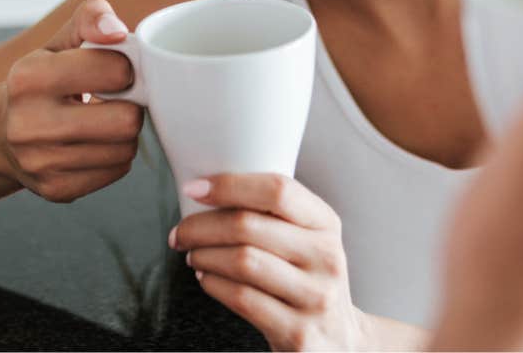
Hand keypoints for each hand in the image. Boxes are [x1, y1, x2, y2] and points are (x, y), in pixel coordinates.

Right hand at [1, 0, 143, 201]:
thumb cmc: (42, 79)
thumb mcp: (61, 41)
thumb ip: (91, 18)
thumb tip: (116, 31)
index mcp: (30, 77)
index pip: (116, 70)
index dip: (125, 68)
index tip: (114, 70)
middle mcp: (29, 123)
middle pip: (126, 120)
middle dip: (131, 106)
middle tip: (118, 99)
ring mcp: (40, 163)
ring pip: (125, 149)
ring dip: (124, 132)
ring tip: (104, 120)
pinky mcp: (55, 190)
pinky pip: (116, 172)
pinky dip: (114, 156)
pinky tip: (95, 143)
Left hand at [171, 173, 367, 350]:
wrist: (342, 343)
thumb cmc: (309, 280)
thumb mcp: (309, 241)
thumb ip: (275, 216)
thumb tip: (209, 192)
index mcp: (327, 223)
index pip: (278, 190)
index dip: (230, 185)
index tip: (195, 188)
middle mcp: (326, 256)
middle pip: (250, 226)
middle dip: (202, 226)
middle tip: (181, 231)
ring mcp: (314, 297)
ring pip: (242, 262)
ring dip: (205, 255)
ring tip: (193, 254)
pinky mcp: (298, 333)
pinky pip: (242, 299)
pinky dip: (214, 284)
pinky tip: (206, 278)